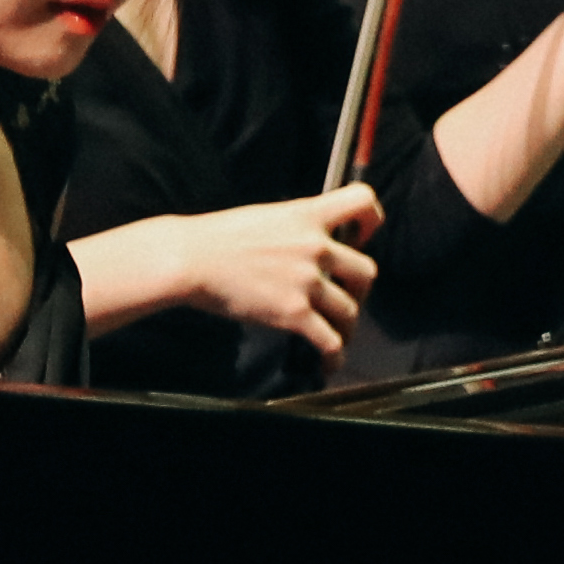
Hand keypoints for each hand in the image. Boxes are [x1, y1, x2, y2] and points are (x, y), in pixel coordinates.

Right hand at [171, 185, 380, 356]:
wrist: (191, 259)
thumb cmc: (218, 237)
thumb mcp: (267, 216)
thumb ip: (296, 226)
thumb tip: (309, 241)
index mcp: (308, 216)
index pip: (362, 201)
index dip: (371, 219)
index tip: (363, 237)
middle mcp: (315, 246)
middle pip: (367, 270)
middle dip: (360, 289)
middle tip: (346, 297)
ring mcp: (308, 281)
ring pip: (350, 310)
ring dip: (346, 326)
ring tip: (336, 335)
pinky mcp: (295, 313)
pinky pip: (330, 340)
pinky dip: (333, 355)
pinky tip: (327, 362)